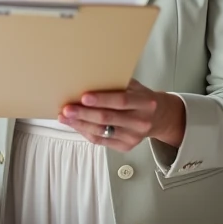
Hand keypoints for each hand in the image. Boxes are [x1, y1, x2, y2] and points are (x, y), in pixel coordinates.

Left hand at [57, 79, 185, 151]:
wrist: (158, 118)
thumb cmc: (140, 97)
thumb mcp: (134, 87)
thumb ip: (116, 84)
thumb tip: (88, 77)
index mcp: (144, 102)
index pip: (121, 101)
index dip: (102, 99)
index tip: (83, 97)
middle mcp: (140, 121)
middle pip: (108, 118)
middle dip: (84, 113)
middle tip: (67, 108)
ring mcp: (133, 136)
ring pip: (102, 131)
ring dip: (80, 124)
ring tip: (64, 117)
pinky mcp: (126, 146)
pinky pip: (101, 140)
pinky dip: (85, 132)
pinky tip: (74, 124)